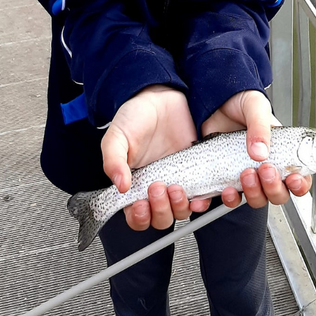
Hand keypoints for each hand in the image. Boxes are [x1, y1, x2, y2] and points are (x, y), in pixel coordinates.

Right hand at [101, 85, 210, 230]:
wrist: (160, 96)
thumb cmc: (135, 116)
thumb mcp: (117, 136)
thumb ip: (113, 160)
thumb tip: (120, 186)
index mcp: (135, 184)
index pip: (136, 217)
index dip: (138, 218)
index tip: (139, 204)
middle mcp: (156, 186)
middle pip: (160, 219)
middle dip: (160, 211)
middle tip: (157, 188)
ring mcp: (178, 180)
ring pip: (181, 211)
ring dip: (178, 207)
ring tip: (175, 187)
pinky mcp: (197, 171)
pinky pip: (202, 195)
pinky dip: (202, 201)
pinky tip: (198, 195)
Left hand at [201, 90, 311, 208]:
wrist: (214, 101)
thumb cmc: (242, 102)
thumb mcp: (255, 107)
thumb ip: (260, 128)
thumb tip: (260, 152)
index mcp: (280, 150)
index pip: (298, 176)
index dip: (300, 184)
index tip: (294, 179)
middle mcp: (265, 166)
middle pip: (278, 193)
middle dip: (274, 187)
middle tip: (266, 169)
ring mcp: (246, 173)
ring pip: (257, 198)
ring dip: (254, 193)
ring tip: (246, 174)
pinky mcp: (226, 176)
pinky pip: (230, 197)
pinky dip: (228, 199)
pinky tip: (226, 190)